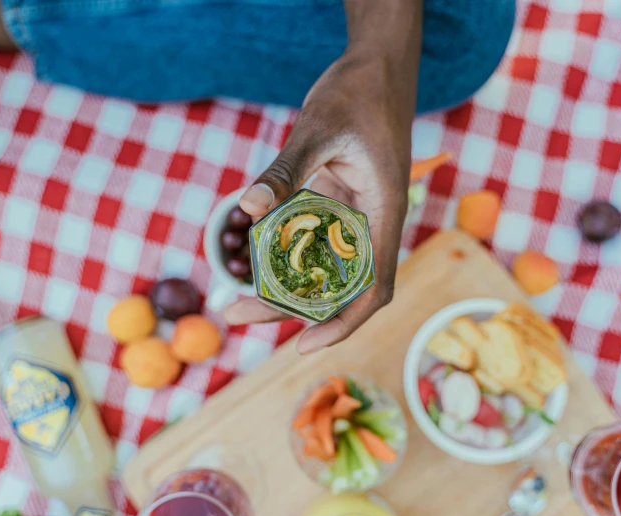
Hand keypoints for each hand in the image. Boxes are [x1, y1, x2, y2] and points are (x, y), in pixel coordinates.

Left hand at [224, 48, 415, 353]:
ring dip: (286, 284)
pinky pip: (314, 238)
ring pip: (325, 265)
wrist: (376, 65)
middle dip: (293, 308)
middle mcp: (373, 221)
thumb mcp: (317, 130)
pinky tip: (253, 256)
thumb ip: (284, 172)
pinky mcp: (338, 200)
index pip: (374, 287)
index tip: (304, 345)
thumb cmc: (357, 93)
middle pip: (340, 284)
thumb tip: (246, 209)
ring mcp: (355, 213)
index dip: (344, 323)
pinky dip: (287, 253)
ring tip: (238, 297)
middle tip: (238, 314)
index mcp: (383, 214)